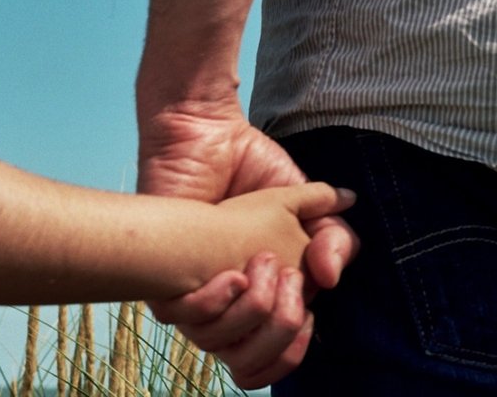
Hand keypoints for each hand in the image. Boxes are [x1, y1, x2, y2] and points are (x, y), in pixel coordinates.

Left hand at [138, 103, 358, 383]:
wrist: (206, 137)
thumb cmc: (252, 168)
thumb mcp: (305, 205)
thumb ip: (333, 238)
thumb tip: (332, 276)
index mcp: (263, 294)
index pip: (277, 354)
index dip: (296, 342)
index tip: (309, 299)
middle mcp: (227, 305)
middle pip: (251, 360)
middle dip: (279, 325)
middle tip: (287, 276)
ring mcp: (195, 297)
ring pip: (218, 345)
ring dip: (252, 309)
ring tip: (260, 263)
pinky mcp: (163, 283)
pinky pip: (185, 319)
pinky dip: (214, 302)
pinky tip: (231, 274)